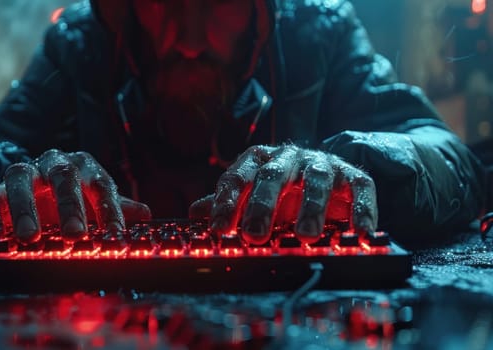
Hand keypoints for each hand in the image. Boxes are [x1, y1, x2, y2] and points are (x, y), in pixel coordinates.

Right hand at [0, 150, 150, 242]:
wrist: (34, 185)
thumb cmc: (73, 196)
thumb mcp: (96, 200)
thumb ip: (117, 207)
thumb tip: (146, 213)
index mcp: (83, 166)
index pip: (100, 183)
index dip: (109, 209)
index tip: (115, 233)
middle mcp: (53, 163)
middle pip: (62, 175)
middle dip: (70, 204)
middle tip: (74, 234)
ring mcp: (24, 174)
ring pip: (21, 178)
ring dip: (25, 208)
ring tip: (30, 237)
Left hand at [190, 145, 377, 243]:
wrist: (326, 170)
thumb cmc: (281, 187)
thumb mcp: (253, 193)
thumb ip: (227, 202)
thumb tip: (195, 213)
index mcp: (260, 159)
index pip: (238, 177)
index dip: (228, 203)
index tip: (220, 229)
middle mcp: (289, 157)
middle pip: (273, 176)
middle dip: (262, 206)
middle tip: (254, 236)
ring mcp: (322, 163)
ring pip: (316, 179)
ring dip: (311, 208)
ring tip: (304, 236)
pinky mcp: (353, 174)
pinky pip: (360, 188)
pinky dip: (362, 209)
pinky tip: (360, 232)